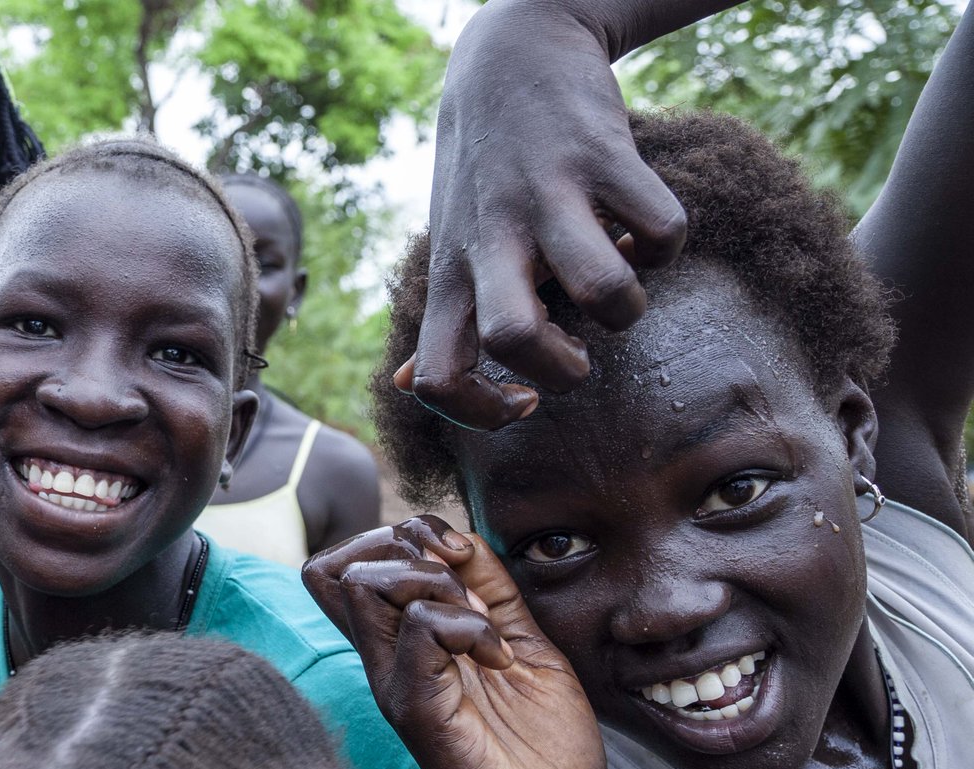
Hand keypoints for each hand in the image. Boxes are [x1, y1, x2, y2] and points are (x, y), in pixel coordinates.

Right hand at [304, 516, 605, 768]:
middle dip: (414, 547)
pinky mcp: (420, 712)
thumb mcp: (524, 647)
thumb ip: (493, 594)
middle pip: (346, 565)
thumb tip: (461, 539)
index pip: (349, 565)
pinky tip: (497, 658)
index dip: (401, 536)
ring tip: (484, 622)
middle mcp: (386, 663)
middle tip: (470, 586)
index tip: (461, 559)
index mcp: (404, 647)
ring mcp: (396, 686)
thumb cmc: (539, 754)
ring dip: (438, 582)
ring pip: (369, 585)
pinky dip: (469, 624)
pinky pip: (421, 631)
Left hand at [406, 0, 686, 429]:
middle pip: (514, 336)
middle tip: (577, 353)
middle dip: (561, 371)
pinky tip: (640, 232)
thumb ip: (439, 315)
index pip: (435, 376)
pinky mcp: (605, 157)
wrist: (511, 54)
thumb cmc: (483, 171)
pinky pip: (662, 231)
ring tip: (617, 286)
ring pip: (604, 290)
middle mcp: (492, 239)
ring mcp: (548, 197)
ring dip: (628, 311)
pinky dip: (665, 247)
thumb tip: (404, 383)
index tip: (522, 399)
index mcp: (450, 273)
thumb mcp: (447, 240)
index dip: (478, 412)